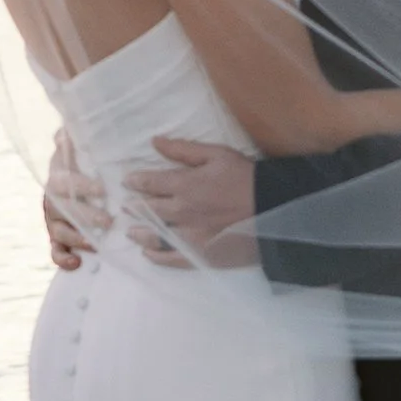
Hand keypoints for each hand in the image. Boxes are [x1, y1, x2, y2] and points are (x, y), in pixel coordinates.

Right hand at [44, 136, 105, 270]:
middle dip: (85, 217)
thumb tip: (66, 131)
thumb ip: (71, 138)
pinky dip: (62, 259)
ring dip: (76, 239)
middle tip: (108, 221)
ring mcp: (53, 220)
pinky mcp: (57, 237)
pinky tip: (76, 264)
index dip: (82, 186)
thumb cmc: (81, 160)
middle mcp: (53, 199)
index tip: (103, 189)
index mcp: (58, 176)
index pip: (66, 181)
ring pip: (59, 232)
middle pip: (64, 210)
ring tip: (96, 244)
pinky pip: (55, 250)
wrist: (73, 177)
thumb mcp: (77, 145)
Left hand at [125, 136, 258, 266]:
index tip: (127, 181)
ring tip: (131, 231)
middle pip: (148, 210)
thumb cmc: (247, 178)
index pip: (150, 183)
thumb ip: (184, 150)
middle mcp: (181, 212)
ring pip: (154, 236)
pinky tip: (148, 253)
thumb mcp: (218, 155)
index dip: (135, 181)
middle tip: (126, 206)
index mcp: (184, 185)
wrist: (274, 210)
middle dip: (134, 206)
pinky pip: (170, 258)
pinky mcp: (199, 255)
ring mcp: (189, 236)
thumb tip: (155, 142)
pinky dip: (155, 256)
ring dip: (139, 232)